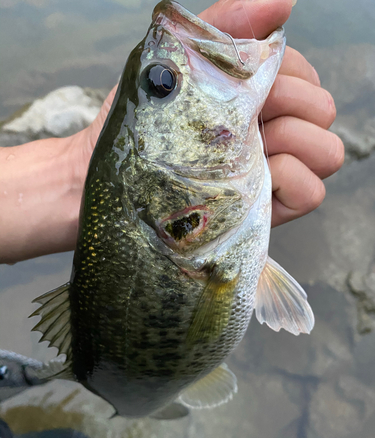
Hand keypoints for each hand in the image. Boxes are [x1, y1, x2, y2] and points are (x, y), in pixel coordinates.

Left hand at [81, 0, 343, 227]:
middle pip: (323, 111)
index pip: (306, 77)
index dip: (285, 74)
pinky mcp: (264, 209)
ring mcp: (270, 174)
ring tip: (250, 147)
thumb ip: (228, 25)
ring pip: (327, 152)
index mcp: (257, 100)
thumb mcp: (178, 59)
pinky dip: (292, 179)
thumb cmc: (143, 120)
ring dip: (296, 140)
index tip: (246, 84)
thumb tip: (283, 1)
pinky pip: (312, 193)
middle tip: (247, 115)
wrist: (113, 174)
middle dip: (290, 103)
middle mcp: (271, 135)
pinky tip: (255, 177)